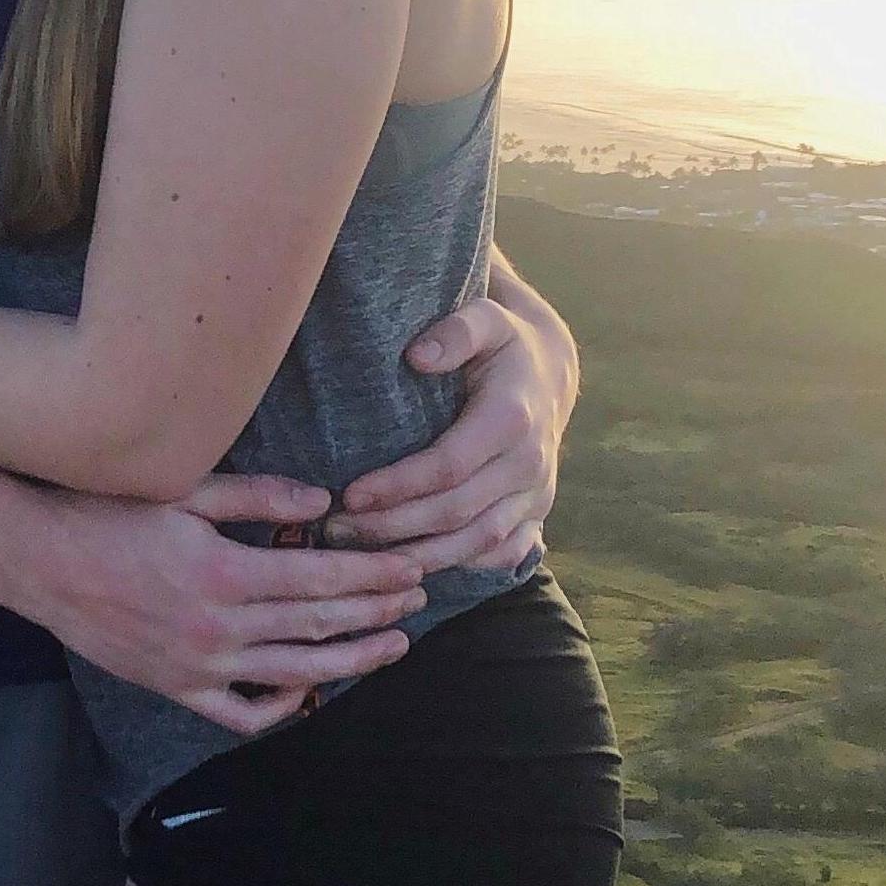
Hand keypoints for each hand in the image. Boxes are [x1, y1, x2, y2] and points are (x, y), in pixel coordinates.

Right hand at [19, 473, 425, 736]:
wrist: (38, 560)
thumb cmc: (107, 513)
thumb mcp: (183, 491)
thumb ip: (255, 498)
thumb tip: (321, 504)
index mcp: (225, 574)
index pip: (321, 580)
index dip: (372, 576)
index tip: (409, 567)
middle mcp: (219, 628)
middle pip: (318, 626)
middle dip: (375, 612)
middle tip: (417, 598)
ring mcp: (198, 666)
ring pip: (294, 675)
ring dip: (350, 662)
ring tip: (390, 647)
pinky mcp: (176, 688)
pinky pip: (240, 713)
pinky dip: (280, 707)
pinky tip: (306, 689)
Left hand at [326, 294, 571, 572]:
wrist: (548, 373)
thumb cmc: (500, 343)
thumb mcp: (485, 317)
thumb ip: (456, 329)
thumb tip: (418, 355)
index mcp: (512, 418)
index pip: (449, 467)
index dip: (398, 486)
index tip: (349, 494)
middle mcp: (530, 463)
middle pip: (457, 513)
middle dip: (394, 528)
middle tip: (337, 531)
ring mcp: (537, 494)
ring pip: (478, 544)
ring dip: (419, 557)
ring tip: (362, 557)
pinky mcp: (536, 514)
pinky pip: (500, 554)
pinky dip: (458, 567)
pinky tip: (410, 568)